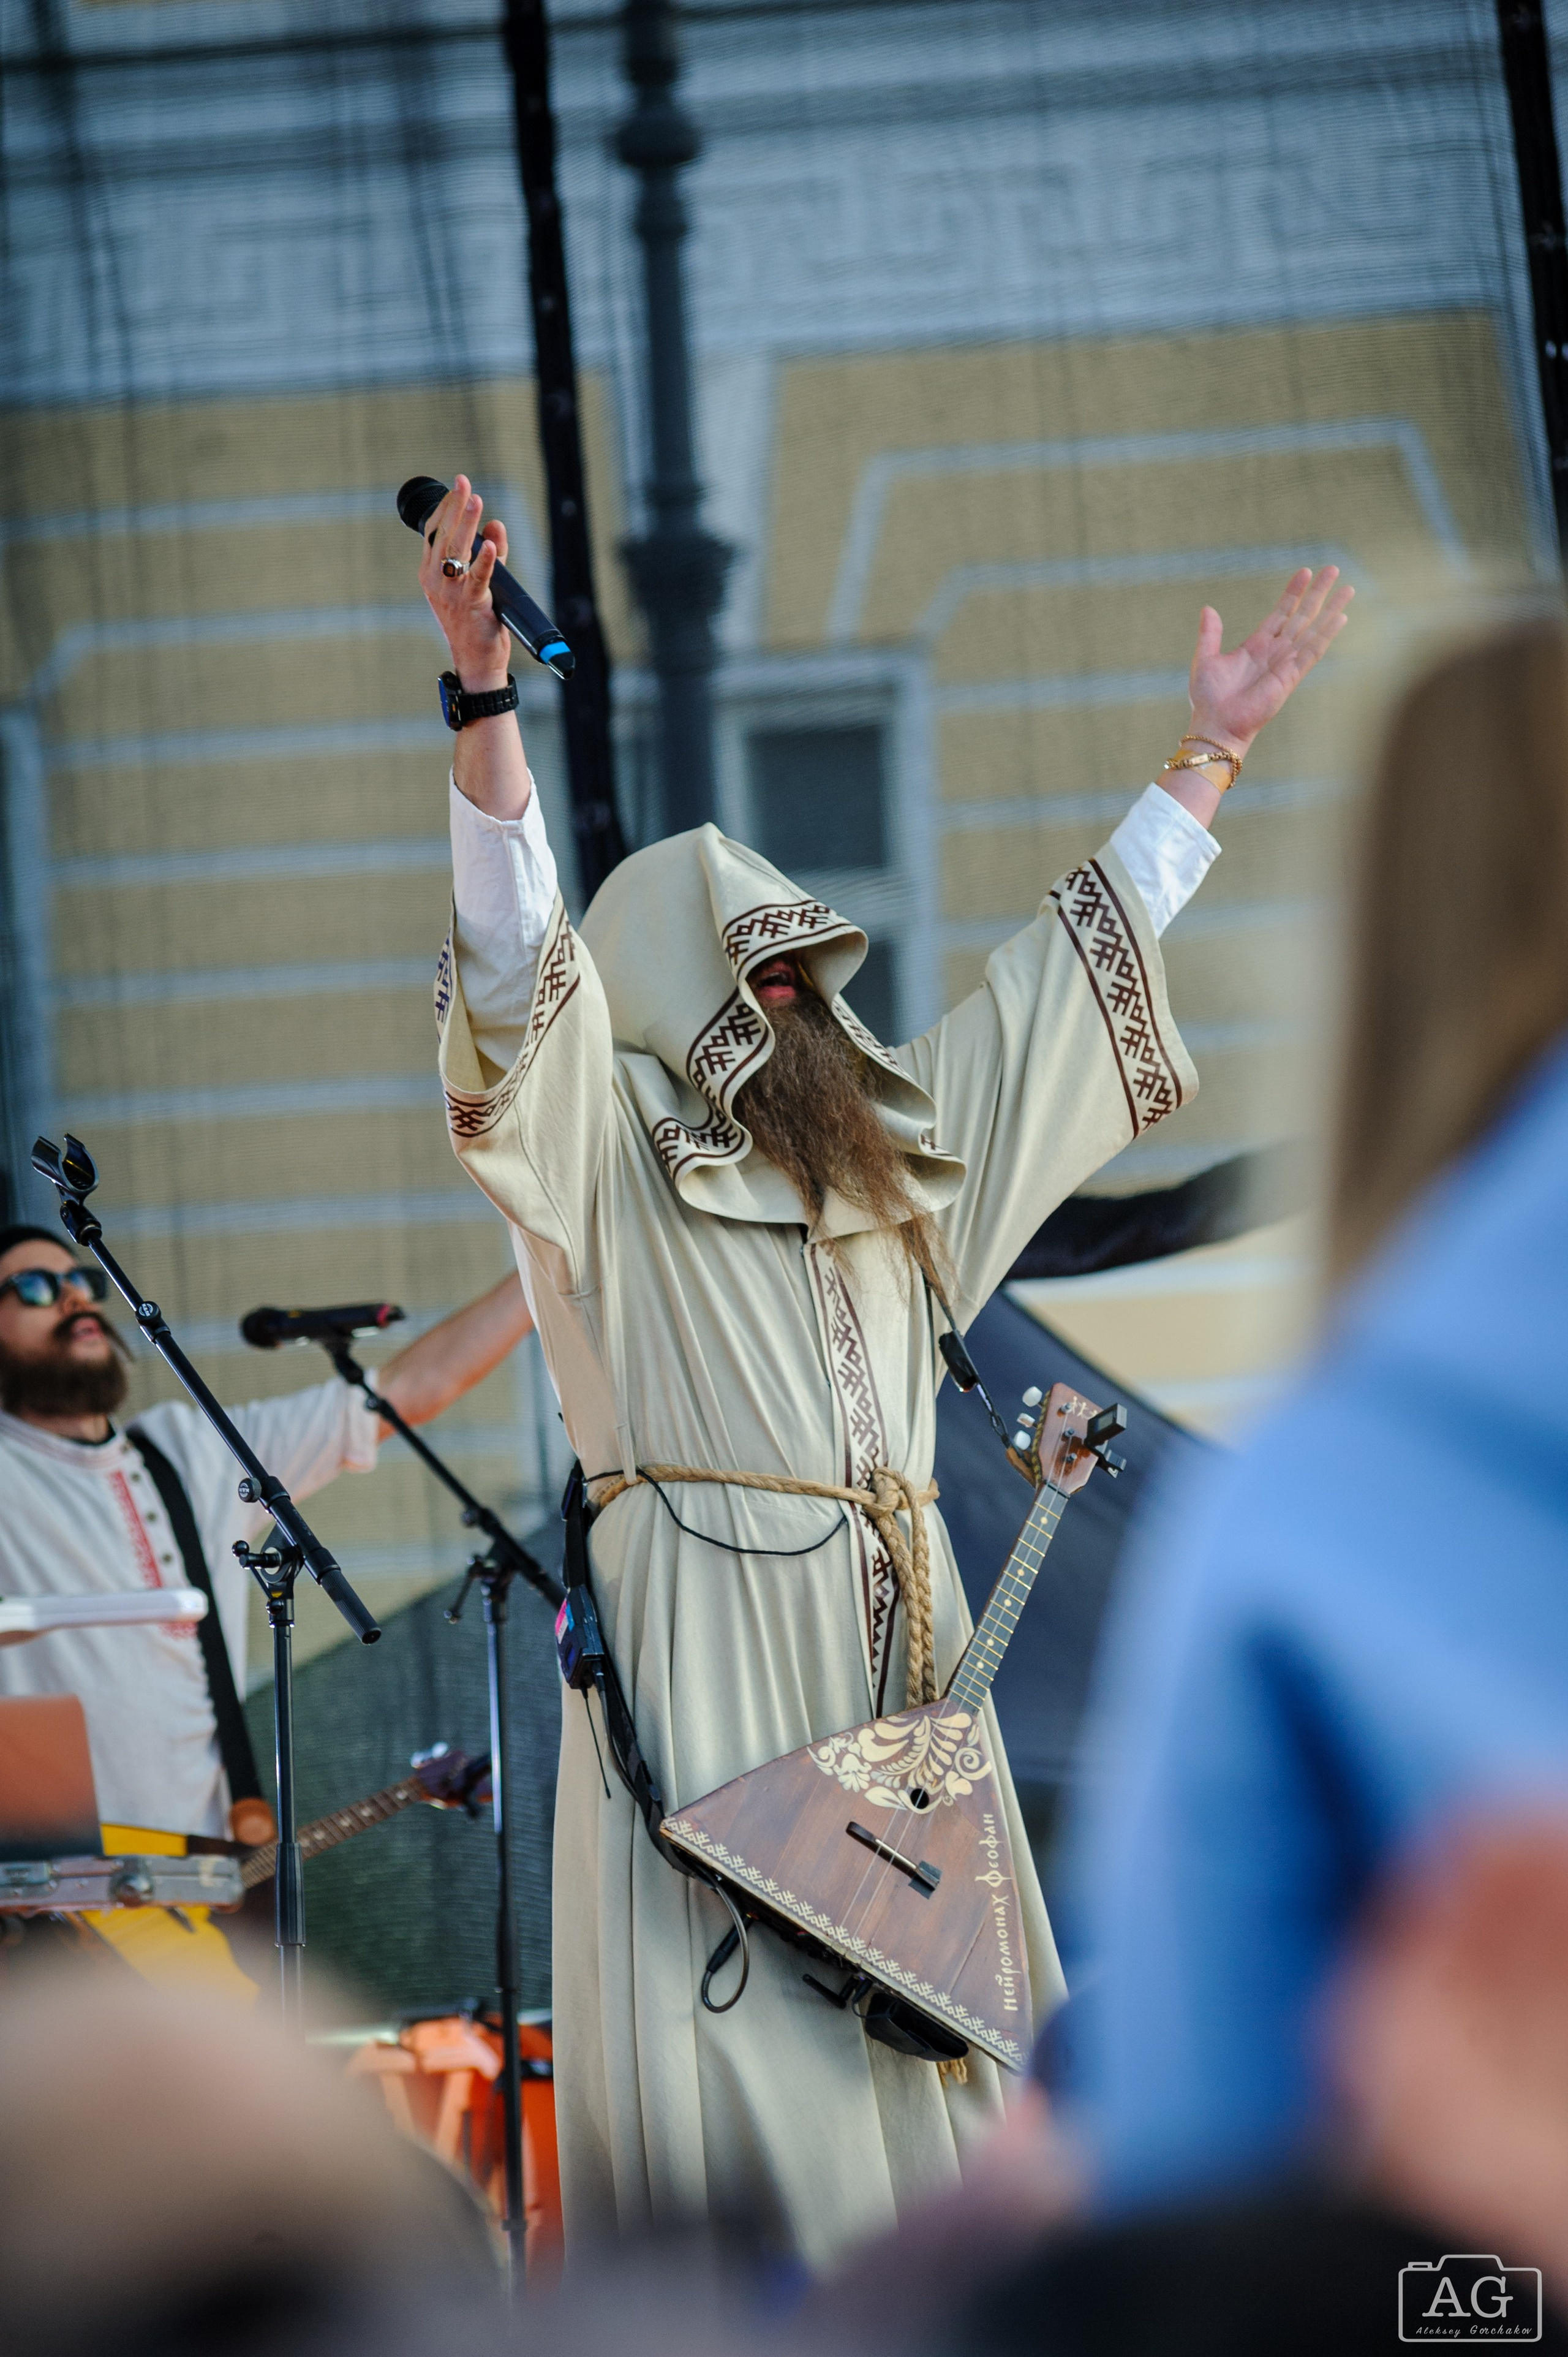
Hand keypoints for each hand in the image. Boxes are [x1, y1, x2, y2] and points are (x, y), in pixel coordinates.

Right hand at [417, 474, 511, 692]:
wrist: (476, 663)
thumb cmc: (475, 623)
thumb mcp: (478, 583)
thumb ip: (490, 554)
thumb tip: (497, 524)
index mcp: (431, 573)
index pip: (434, 533)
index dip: (445, 508)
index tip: (456, 487)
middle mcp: (436, 581)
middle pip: (443, 536)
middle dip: (455, 507)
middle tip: (464, 482)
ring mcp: (451, 594)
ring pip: (457, 552)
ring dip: (467, 524)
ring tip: (476, 500)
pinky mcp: (472, 606)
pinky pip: (478, 579)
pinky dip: (485, 561)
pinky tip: (491, 544)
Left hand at [1187, 565, 1352, 758]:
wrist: (1216, 725)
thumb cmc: (1208, 698)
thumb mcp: (1205, 659)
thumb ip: (1210, 634)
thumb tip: (1208, 608)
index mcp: (1256, 645)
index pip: (1281, 612)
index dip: (1293, 592)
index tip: (1305, 571)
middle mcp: (1275, 652)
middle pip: (1302, 615)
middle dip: (1318, 592)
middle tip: (1333, 569)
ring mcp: (1285, 663)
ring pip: (1313, 629)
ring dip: (1330, 608)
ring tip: (1348, 588)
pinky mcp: (1291, 677)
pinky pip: (1313, 651)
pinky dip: (1327, 634)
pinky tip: (1340, 617)